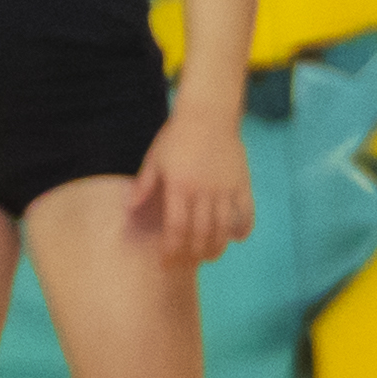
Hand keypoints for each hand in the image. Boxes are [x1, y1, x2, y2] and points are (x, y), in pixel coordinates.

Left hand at [136, 111, 252, 267]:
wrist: (208, 114)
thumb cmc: (176, 137)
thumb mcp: (154, 159)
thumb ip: (144, 186)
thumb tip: (129, 208)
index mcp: (179, 186)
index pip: (177, 228)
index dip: (172, 249)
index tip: (167, 262)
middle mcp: (204, 192)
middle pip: (201, 233)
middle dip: (193, 254)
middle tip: (186, 263)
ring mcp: (226, 189)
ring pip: (224, 228)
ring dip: (216, 247)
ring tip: (208, 256)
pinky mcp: (243, 183)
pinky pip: (247, 212)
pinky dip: (243, 228)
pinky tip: (237, 238)